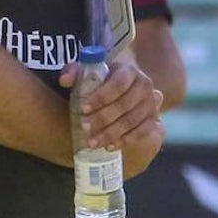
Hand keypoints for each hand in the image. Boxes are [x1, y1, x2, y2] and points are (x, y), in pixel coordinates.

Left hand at [60, 59, 164, 176]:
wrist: (125, 91)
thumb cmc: (103, 81)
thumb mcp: (88, 71)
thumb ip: (74, 72)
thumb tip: (64, 80)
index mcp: (129, 71)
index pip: (118, 84)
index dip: (101, 97)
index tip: (83, 108)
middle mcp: (144, 85)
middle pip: (124, 105)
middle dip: (102, 118)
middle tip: (84, 127)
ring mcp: (151, 103)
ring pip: (131, 121)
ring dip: (111, 133)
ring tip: (92, 142)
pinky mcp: (153, 119)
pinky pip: (142, 132)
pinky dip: (125, 140)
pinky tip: (110, 146)